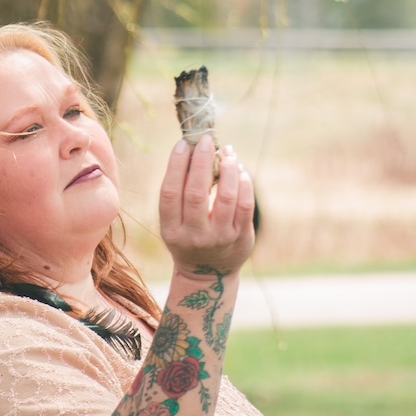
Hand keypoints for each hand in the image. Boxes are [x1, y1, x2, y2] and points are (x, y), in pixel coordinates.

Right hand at [158, 134, 256, 278]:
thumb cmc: (188, 235)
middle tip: (207, 140)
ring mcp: (219, 238)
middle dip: (202, 162)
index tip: (183, 144)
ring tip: (227, 151)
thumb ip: (180, 191)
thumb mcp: (175, 221)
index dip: (176, 166)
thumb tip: (192, 149)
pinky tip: (239, 169)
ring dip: (227, 169)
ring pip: (226, 197)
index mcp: (171, 230)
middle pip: (197, 193)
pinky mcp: (241, 238)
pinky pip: (245, 205)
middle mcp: (194, 236)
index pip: (170, 193)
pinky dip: (243, 183)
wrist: (208, 275)